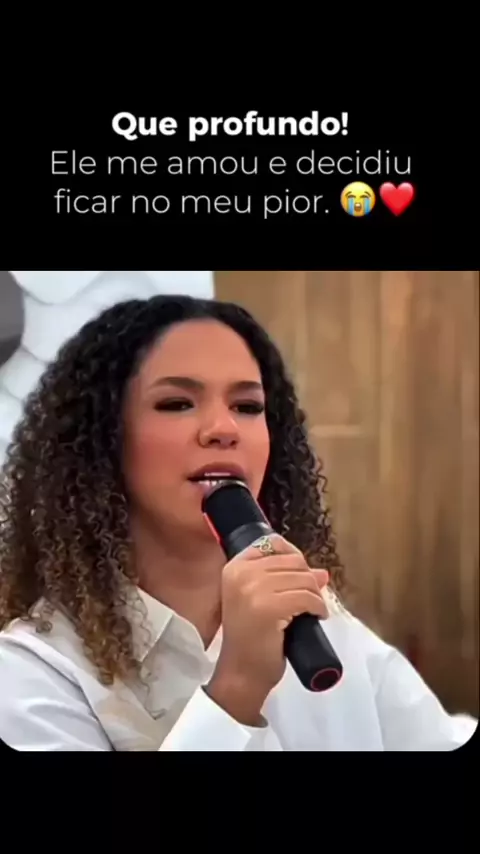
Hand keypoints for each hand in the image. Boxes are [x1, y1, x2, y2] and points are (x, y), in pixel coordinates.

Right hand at [206, 534, 328, 724]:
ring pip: (303, 578)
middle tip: (310, 599)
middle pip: (292, 561)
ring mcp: (253, 589)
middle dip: (308, 579)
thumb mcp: (259, 601)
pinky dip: (319, 607)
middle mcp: (241, 573)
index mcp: (234, 567)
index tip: (302, 575)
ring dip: (316, 595)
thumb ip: (284, 580)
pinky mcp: (270, 607)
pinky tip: (317, 616)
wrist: (241, 672)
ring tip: (314, 610)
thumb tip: (322, 573)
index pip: (272, 543)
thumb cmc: (249, 638)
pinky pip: (307, 597)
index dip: (294, 556)